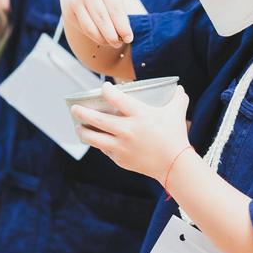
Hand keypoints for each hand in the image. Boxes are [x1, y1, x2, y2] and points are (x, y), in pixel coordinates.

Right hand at [60, 0, 134, 47]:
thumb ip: (118, 10)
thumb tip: (124, 34)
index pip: (115, 10)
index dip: (123, 27)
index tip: (129, 38)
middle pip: (102, 20)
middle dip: (112, 36)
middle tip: (120, 43)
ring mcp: (75, 2)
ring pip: (90, 28)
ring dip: (102, 39)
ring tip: (111, 42)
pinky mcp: (68, 12)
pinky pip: (82, 28)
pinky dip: (93, 36)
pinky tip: (100, 37)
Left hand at [71, 85, 190, 178]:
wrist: (174, 165)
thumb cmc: (175, 136)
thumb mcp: (177, 112)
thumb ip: (177, 98)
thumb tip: (179, 87)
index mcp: (139, 115)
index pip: (116, 98)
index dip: (106, 90)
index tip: (103, 87)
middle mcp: (127, 130)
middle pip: (96, 120)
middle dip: (81, 112)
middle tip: (74, 108)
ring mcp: (121, 146)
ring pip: (94, 138)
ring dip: (82, 131)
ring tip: (78, 127)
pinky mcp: (120, 159)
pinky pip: (104, 150)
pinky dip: (98, 144)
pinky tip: (96, 140)